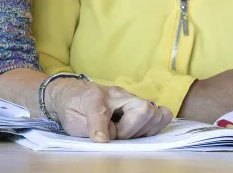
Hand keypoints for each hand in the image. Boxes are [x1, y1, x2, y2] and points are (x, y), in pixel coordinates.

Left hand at [46, 78, 172, 141]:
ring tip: (126, 133)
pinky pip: (161, 115)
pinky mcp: (139, 104)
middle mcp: (117, 94)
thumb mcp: (71, 120)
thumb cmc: (73, 107)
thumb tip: (108, 137)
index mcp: (94, 97)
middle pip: (143, 109)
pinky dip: (153, 126)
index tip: (101, 140)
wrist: (73, 93)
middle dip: (131, 131)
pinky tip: (138, 130)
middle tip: (116, 135)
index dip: (101, 128)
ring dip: (143, 130)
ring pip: (155, 113)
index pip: (100, 112)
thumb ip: (89, 128)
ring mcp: (130, 98)